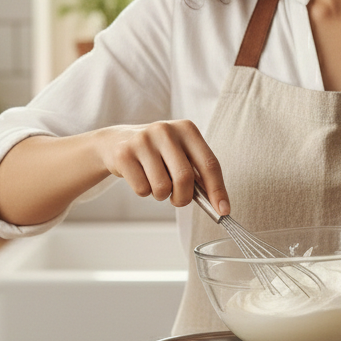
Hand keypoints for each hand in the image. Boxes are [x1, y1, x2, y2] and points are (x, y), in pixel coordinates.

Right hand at [95, 119, 228, 213]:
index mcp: (187, 129)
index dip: (218, 190)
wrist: (116, 141)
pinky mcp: (124, 154)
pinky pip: (142, 189)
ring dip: (161, 195)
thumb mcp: (179, 153)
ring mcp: (143, 140)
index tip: (223, 211)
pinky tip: (140, 177)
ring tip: (155, 182)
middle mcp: (166, 130)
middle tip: (178, 200)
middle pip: (185, 178)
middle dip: (184, 198)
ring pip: (162, 187)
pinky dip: (144, 192)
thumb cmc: (157, 153)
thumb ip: (197, 173)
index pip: (209, 163)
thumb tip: (217, 204)